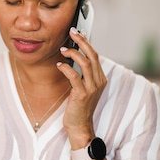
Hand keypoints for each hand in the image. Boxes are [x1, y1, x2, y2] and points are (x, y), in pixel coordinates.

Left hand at [57, 27, 106, 147]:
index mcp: (100, 78)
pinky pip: (74, 76)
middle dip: (82, 41)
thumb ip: (83, 74)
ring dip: (73, 54)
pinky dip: (66, 67)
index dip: (86, 42)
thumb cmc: (79, 107)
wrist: (80, 126)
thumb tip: (74, 57)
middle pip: (92, 55)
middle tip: (72, 32)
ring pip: (85, 63)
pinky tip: (59, 65)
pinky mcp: (82, 94)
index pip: (95, 55)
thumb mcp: (84, 88)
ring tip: (62, 51)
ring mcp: (92, 88)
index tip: (77, 33)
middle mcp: (99, 81)